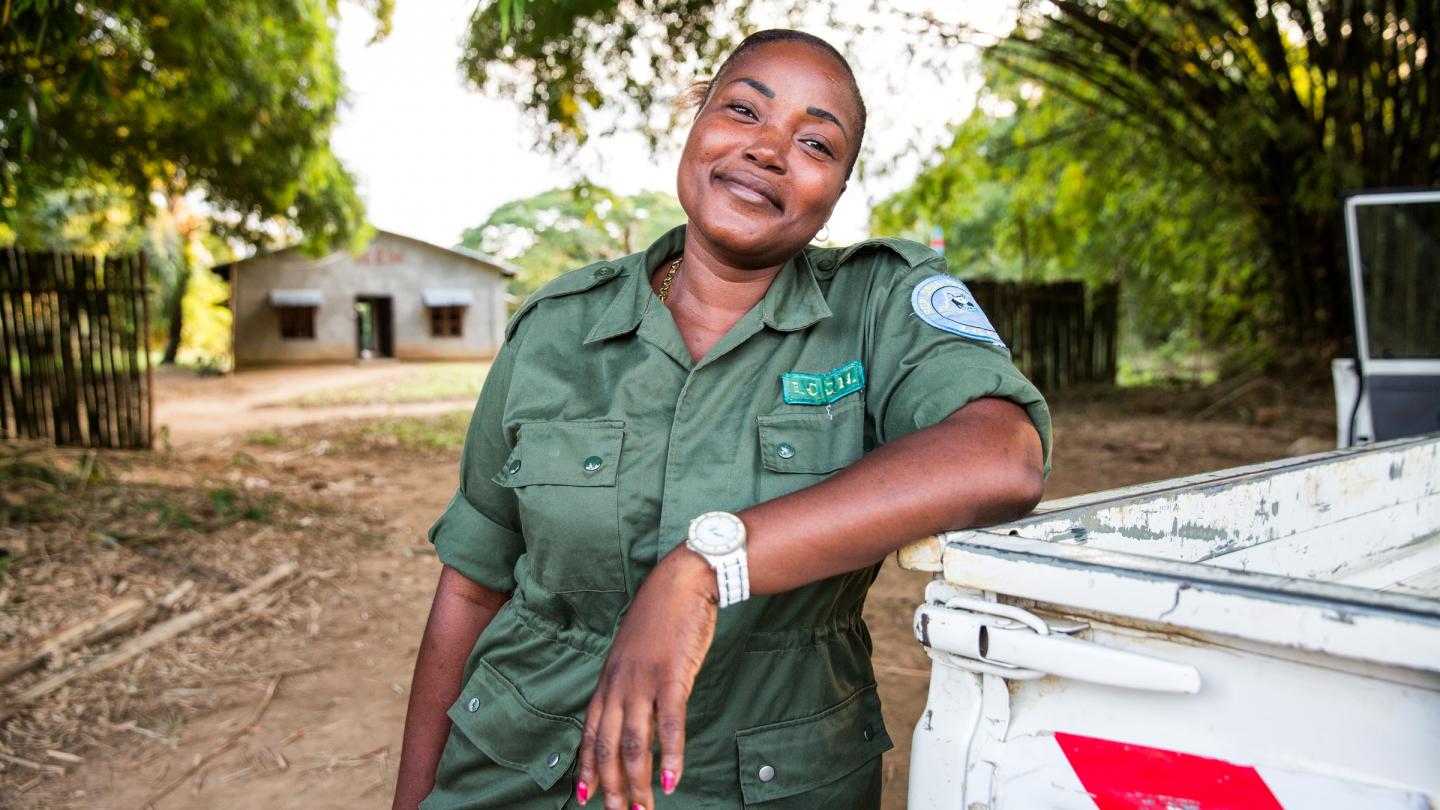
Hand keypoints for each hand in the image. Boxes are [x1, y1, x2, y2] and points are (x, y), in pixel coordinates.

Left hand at [576, 546, 718, 808]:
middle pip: (607, 746)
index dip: (588, 769)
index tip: (587, 799)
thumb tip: (633, 713)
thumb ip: (629, 683)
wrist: (681, 583)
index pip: (590, 734)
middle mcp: (619, 684)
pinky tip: (673, 780)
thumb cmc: (661, 618)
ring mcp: (643, 681)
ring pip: (634, 742)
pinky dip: (670, 756)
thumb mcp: (635, 653)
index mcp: (609, 681)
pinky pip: (669, 724)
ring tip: (644, 809)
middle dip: (612, 786)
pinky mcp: (672, 676)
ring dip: (639, 782)